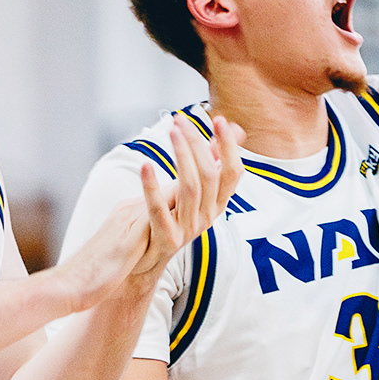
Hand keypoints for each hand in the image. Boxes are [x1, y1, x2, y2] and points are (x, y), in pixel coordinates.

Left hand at [130, 114, 245, 279]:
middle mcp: (208, 217)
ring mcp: (188, 230)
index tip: (220, 120)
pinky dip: (152, 186)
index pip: (233, 172)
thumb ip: (210, 163)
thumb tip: (236, 131)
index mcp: (217, 204)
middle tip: (181, 121)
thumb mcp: (191, 190)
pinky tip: (145, 165)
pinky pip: (160, 209)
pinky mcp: (166, 239)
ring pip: (190, 187)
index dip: (229, 146)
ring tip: (171, 132)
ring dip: (181, 155)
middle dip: (198, 143)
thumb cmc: (166, 218)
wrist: (142, 260)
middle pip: (211, 174)